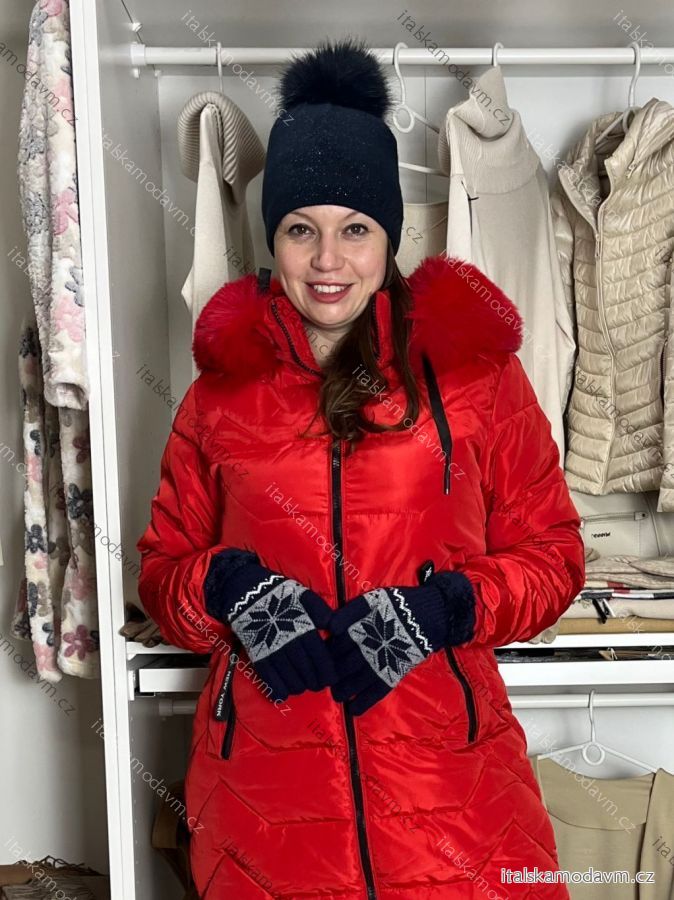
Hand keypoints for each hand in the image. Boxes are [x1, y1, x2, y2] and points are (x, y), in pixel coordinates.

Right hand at [204, 548, 336, 701]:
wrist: (247, 594)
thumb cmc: (280, 595)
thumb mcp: (305, 596)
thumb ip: (322, 612)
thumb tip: (337, 628)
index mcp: (303, 629)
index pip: (320, 658)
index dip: (327, 672)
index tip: (331, 679)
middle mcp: (289, 644)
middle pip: (307, 672)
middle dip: (315, 682)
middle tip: (318, 685)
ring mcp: (272, 652)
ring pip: (290, 679)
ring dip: (299, 687)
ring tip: (302, 686)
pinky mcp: (257, 656)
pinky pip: (268, 679)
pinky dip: (276, 690)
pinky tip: (281, 696)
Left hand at [326, 570, 475, 715]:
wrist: (427, 615)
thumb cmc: (396, 605)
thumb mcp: (371, 600)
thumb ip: (349, 612)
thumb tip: (330, 628)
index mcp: (358, 631)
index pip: (334, 647)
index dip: (325, 655)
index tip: (321, 660)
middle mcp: (365, 650)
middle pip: (341, 667)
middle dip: (330, 676)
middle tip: (325, 680)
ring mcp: (379, 664)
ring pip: (354, 683)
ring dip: (342, 691)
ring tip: (337, 695)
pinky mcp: (393, 674)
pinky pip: (375, 693)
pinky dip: (363, 703)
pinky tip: (353, 710)